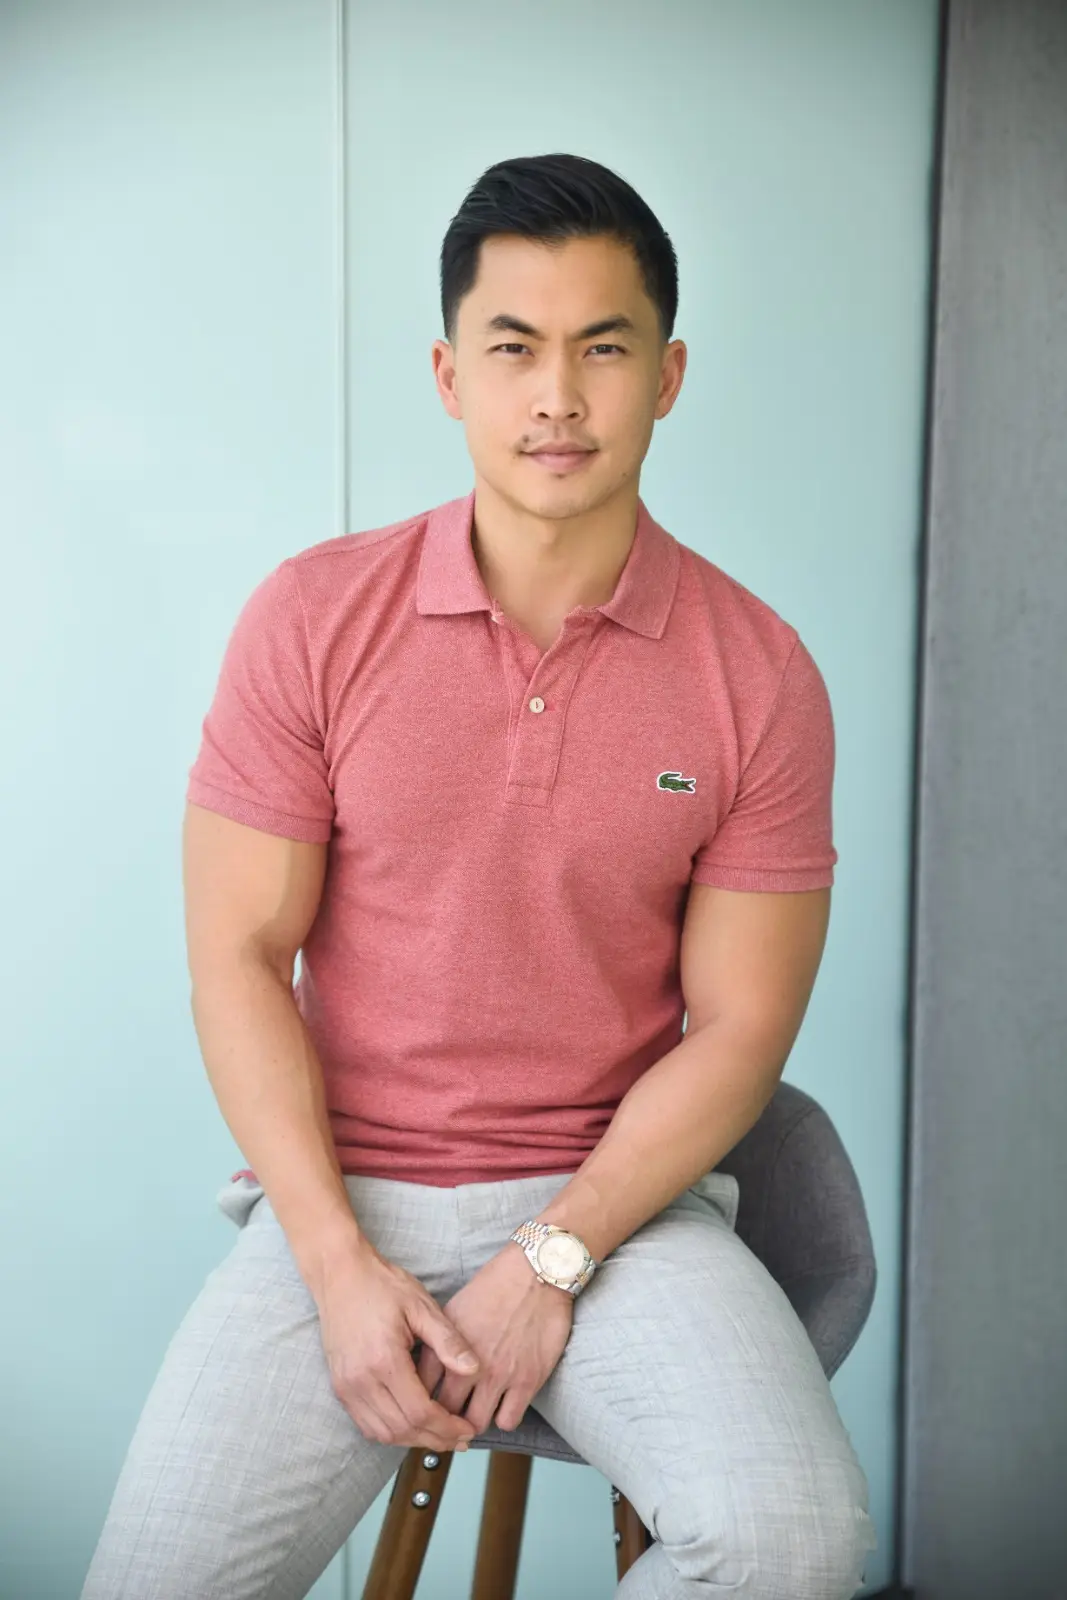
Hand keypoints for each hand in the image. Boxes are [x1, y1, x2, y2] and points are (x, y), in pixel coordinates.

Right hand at [315, 1243, 482, 1452]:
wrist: (339, 1273)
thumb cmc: (382, 1285)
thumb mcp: (421, 1306)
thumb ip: (448, 1340)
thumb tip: (475, 1368)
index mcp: (384, 1360)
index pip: (420, 1412)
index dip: (446, 1427)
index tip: (468, 1430)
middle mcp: (361, 1380)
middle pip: (402, 1430)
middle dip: (435, 1440)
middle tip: (460, 1439)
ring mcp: (346, 1386)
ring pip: (383, 1433)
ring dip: (413, 1441)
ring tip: (440, 1436)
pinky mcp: (340, 1387)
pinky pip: (367, 1424)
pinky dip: (391, 1433)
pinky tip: (411, 1426)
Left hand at [415, 1242, 573, 1435]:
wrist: (536, 1273)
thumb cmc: (495, 1286)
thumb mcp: (454, 1310)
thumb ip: (438, 1343)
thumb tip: (424, 1369)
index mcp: (444, 1346)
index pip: (421, 1389)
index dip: (421, 1401)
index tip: (426, 1405)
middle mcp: (467, 1365)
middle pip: (445, 1414)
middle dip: (445, 1419)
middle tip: (452, 1418)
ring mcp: (497, 1376)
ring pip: (475, 1424)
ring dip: (475, 1422)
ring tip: (478, 1412)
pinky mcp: (526, 1381)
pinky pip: (507, 1422)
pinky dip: (504, 1417)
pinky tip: (504, 1404)